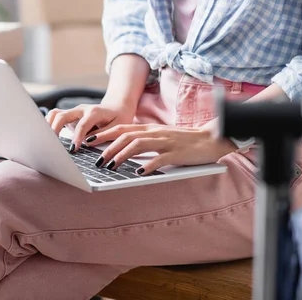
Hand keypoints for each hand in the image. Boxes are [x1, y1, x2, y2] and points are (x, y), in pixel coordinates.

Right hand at [45, 101, 135, 150]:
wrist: (117, 107)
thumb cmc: (119, 118)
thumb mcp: (118, 127)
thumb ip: (104, 134)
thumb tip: (89, 143)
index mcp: (94, 112)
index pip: (82, 124)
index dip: (77, 137)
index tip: (73, 149)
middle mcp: (81, 109)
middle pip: (62, 115)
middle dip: (55, 130)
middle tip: (53, 146)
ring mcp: (74, 111)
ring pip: (55, 114)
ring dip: (48, 126)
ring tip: (46, 141)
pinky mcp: (69, 116)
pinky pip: (55, 116)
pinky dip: (49, 124)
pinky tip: (48, 137)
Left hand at [85, 120, 236, 174]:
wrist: (211, 139)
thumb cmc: (184, 142)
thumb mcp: (161, 138)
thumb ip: (144, 141)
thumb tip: (123, 150)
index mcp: (151, 129)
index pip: (122, 128)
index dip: (104, 134)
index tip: (89, 141)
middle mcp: (155, 133)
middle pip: (126, 136)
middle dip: (108, 147)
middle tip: (95, 159)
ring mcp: (166, 142)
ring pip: (138, 145)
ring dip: (121, 156)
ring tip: (110, 167)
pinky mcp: (177, 153)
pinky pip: (159, 159)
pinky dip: (147, 165)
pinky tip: (138, 173)